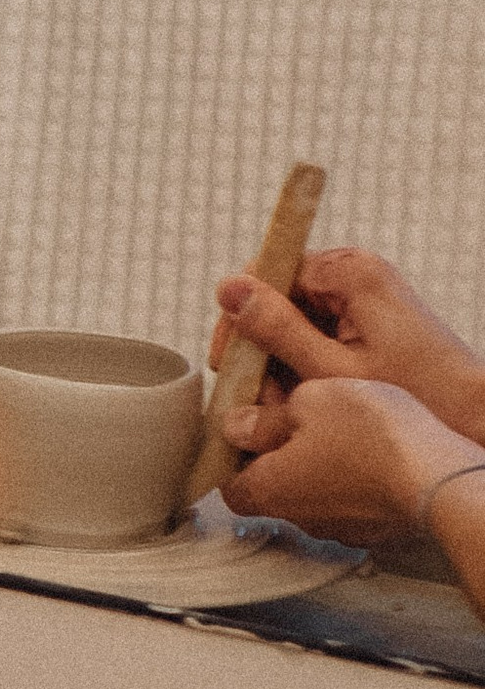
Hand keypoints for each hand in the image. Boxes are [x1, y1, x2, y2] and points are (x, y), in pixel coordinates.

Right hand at [211, 249, 484, 435]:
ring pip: (294, 320)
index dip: (241, 319)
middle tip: (259, 399)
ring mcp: (363, 294)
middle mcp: (356, 273)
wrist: (473, 417)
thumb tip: (229, 289)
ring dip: (281, 363)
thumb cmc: (416, 396)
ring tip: (284, 409)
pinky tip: (305, 400)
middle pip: (278, 298)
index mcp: (349, 271)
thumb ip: (277, 329)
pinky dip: (305, 364)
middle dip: (262, 349)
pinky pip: (318, 332)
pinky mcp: (370, 317)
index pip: (266, 273)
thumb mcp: (331, 370)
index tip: (230, 364)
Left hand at [220, 376, 459, 543]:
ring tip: (336, 427)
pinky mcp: (375, 529)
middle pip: (270, 486)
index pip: (228, 482)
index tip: (242, 426)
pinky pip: (350, 501)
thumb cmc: (374, 438)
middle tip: (292, 416)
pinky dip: (351, 478)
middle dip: (276, 453)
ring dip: (316, 464)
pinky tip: (367, 450)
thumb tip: (240, 425)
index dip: (232, 453)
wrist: (439, 478)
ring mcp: (339, 528)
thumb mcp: (310, 401)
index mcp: (268, 490)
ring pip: (312, 493)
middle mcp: (299, 518)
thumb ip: (267, 417)